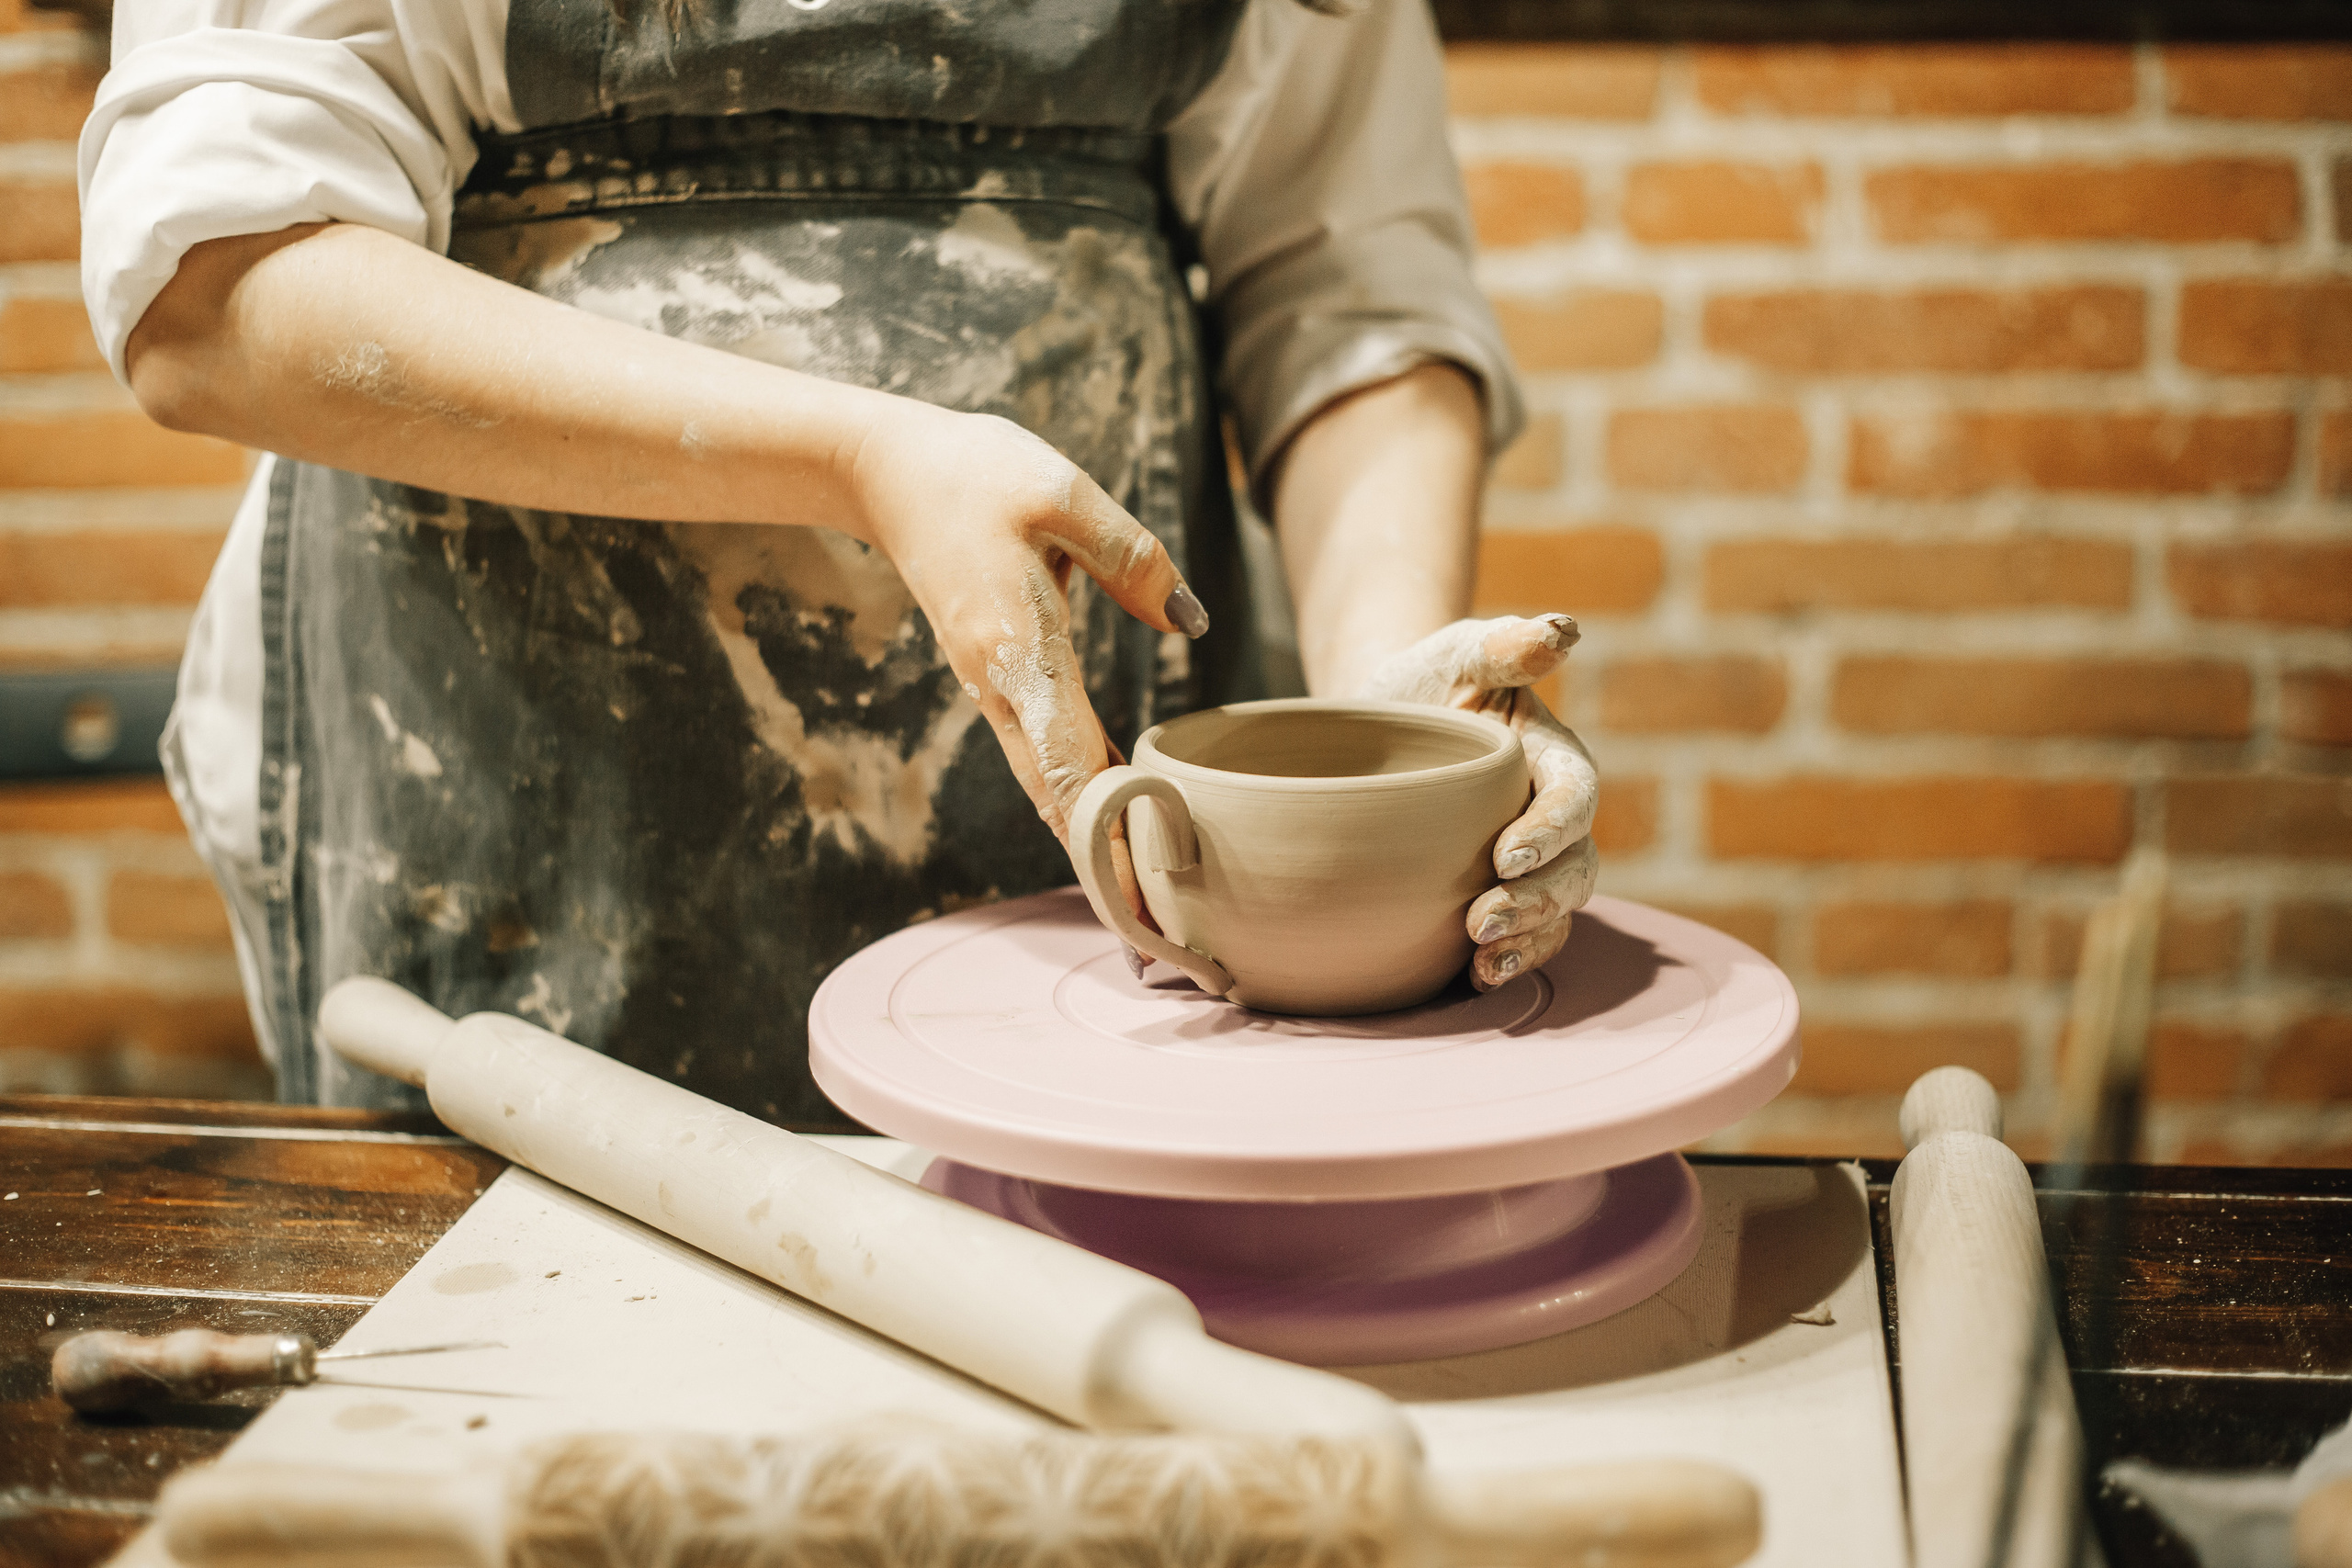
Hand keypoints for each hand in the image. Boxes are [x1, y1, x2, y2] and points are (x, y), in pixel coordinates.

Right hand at [845, 405, 1207, 846]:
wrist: (887, 471)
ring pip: (1042, 778)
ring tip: (1135, 889)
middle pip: (1054, 793)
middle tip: (1146, 926)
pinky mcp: (994, 671)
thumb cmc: (977, 475)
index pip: (1071, 759)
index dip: (1107, 826)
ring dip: (1085, 833)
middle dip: (1098, 858)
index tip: (1139, 886)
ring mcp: (991, 683)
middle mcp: (1000, 682)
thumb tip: (1188, 622)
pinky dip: (1070, 790)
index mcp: (1020, 647)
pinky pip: (1037, 746)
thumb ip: (1133, 559)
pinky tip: (1106, 813)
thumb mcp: (1064, 493)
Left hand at [1359, 614, 1597, 990]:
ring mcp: (1529, 862)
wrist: (1378, 722)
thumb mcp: (1457, 651)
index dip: (1550, 830)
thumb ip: (1503, 644)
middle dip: (1537, 900)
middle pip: (1575, 868)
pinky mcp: (1496, 894)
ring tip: (1483, 960)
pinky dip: (1510, 959)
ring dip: (1528, 940)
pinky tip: (1475, 977)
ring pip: (1556, 912)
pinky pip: (1524, 937)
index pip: (1574, 797)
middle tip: (1482, 920)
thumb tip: (1561, 630)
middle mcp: (1552, 817)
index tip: (1505, 854)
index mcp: (1554, 759)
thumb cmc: (1426, 681)